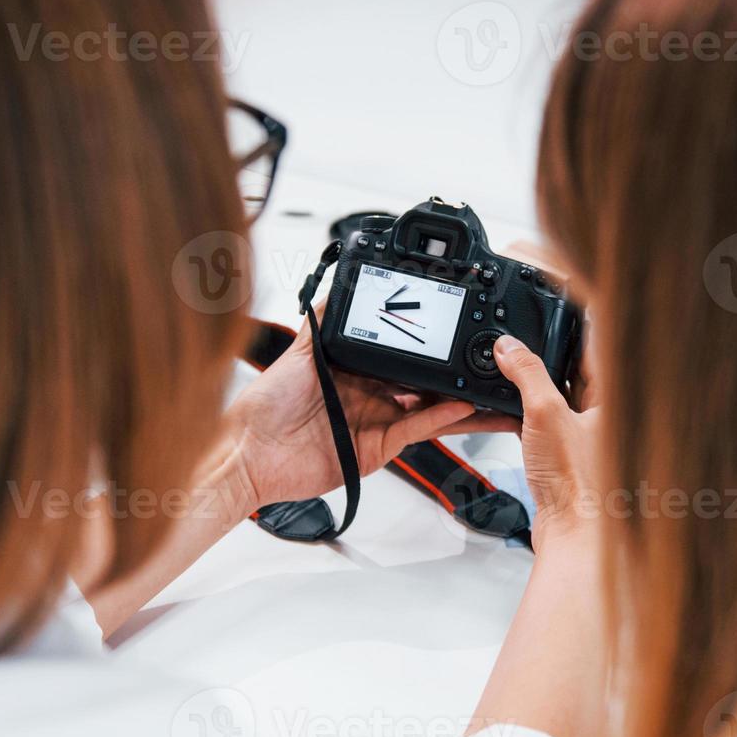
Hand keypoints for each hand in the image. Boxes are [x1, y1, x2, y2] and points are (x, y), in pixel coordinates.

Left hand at [226, 319, 516, 509]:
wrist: (252, 454)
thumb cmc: (265, 406)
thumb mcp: (299, 351)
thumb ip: (323, 319)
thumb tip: (338, 282)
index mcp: (352, 369)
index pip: (395, 351)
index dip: (420, 339)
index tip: (444, 323)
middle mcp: (368, 395)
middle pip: (418, 379)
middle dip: (447, 367)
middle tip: (478, 352)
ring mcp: (376, 422)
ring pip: (427, 405)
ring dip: (457, 396)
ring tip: (485, 381)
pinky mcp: (381, 448)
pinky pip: (418, 428)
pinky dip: (442, 416)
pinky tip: (462, 403)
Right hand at [492, 334, 598, 552]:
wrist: (574, 535)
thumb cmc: (579, 485)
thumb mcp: (546, 414)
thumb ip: (527, 374)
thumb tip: (510, 346)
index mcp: (614, 396)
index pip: (598, 343)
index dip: (577, 319)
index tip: (558, 298)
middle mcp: (606, 413)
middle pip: (577, 366)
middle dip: (548, 350)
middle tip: (524, 335)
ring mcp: (586, 433)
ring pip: (559, 393)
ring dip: (534, 382)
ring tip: (509, 368)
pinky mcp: (567, 453)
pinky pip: (545, 419)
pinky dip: (526, 411)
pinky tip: (505, 409)